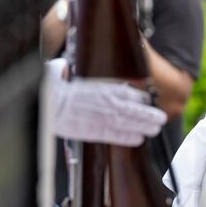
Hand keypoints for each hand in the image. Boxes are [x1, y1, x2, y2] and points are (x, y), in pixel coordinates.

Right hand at [48, 60, 166, 145]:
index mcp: (103, 87)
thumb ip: (70, 70)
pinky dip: (127, 138)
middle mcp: (107, 102)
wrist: (45, 105)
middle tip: (160, 119)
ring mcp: (102, 117)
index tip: (148, 101)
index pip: (129, 92)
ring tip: (155, 129)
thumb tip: (62, 66)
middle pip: (134, 109)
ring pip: (128, 123)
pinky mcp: (93, 131)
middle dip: (149, 114)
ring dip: (143, 126)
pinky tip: (138, 140)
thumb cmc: (52, 89)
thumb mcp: (63, 73)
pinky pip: (114, 135)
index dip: (141, 98)